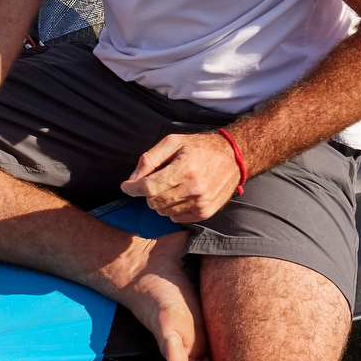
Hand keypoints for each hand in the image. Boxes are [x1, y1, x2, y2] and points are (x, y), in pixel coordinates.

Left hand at [121, 132, 241, 221]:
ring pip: (163, 212)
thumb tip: (132, 180)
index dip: (132, 188)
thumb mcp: (173, 142)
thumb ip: (149, 159)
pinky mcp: (206, 212)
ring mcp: (201, 203)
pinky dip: (172, 209)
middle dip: (147, 193)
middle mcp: (193, 189)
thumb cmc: (199, 148)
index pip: (149, 187)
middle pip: (154, 202)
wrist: (234, 158)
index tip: (126, 186)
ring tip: (170, 187)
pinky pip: (176, 218)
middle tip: (154, 181)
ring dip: (160, 202)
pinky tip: (179, 195)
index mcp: (184, 169)